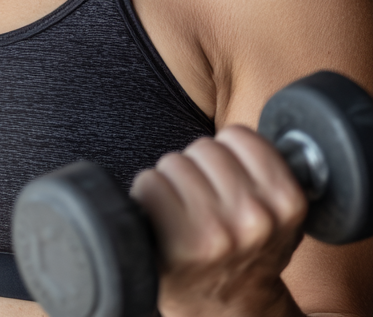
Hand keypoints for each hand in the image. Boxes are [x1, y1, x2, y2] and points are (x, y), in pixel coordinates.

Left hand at [130, 126, 307, 316]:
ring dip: (172, 182)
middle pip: (202, 147)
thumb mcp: (277, 212)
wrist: (229, 310)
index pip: (238, 136)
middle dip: (198, 168)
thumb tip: (239, 137)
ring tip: (185, 214)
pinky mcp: (180, 242)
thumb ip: (266, 171)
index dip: (227, 154)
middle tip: (205, 203)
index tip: (229, 180)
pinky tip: (164, 221)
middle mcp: (255, 216)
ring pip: (174, 162)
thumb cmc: (245, 250)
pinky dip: (148, 196)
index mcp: (287, 201)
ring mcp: (217, 230)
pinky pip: (149, 182)